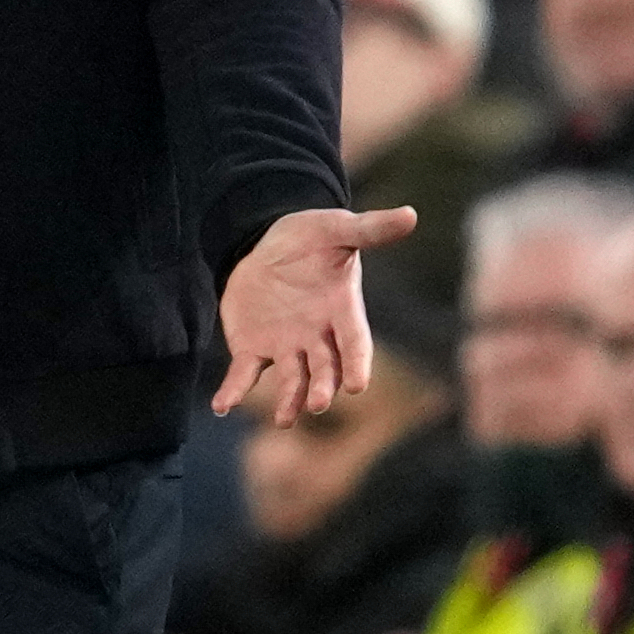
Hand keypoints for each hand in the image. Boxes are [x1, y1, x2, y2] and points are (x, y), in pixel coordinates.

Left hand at [212, 205, 417, 427]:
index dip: (356, 364)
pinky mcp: (254, 348)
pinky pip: (245, 374)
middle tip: (318, 404)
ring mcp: (287, 347)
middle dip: (322, 388)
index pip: (355, 343)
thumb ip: (370, 229)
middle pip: (324, 369)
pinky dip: (234, 391)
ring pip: (291, 380)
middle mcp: (318, 338)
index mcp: (341, 312)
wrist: (267, 241)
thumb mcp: (337, 228)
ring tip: (284, 419)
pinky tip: (222, 406)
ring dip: (288, 400)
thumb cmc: (312, 238)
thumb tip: (411, 215)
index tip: (356, 385)